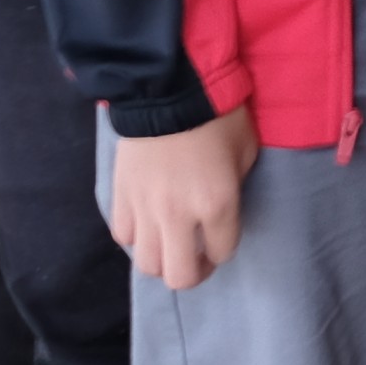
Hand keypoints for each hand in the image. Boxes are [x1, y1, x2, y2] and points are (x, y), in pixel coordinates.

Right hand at [109, 104, 259, 290]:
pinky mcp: (120, 196)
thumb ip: (236, 187)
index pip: (222, 252)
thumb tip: (222, 207)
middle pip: (180, 277)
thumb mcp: (245, 151)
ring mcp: (145, 209)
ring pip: (147, 264)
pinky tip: (146, 222)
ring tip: (170, 243)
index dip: (223, 247)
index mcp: (217, 205)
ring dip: (162, 259)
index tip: (221, 236)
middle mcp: (178, 216)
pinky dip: (136, 236)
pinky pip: (123, 236)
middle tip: (197, 255)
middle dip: (193, 272)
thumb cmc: (217, 115)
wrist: (168, 87)